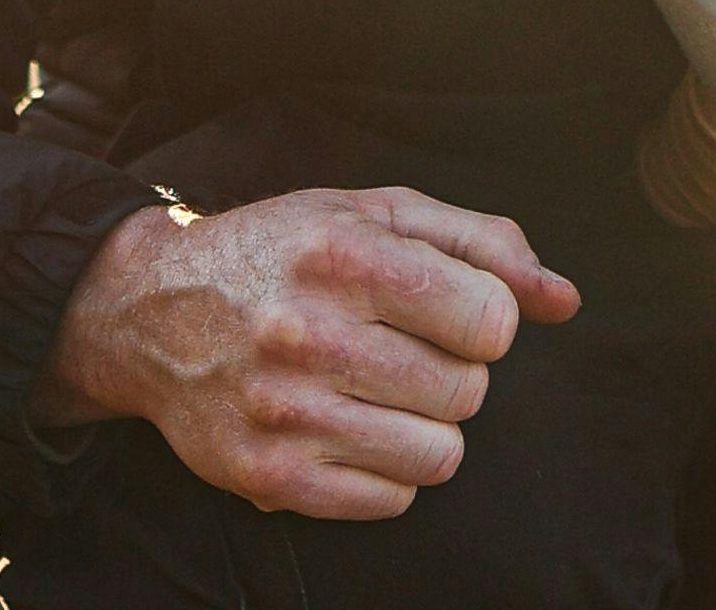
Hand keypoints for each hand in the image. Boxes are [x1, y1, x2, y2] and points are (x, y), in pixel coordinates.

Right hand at [31, 187, 581, 519]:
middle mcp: (308, 335)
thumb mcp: (374, 214)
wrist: (149, 310)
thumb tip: (565, 301)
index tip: (441, 310)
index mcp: (343, 256)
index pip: (490, 319)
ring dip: (424, 426)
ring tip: (376, 392)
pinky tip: (347, 429)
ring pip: (438, 455)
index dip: (480, 318)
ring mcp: (284, 413)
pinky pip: (389, 501)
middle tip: (399, 350)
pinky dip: (385, 473)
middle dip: (452, 372)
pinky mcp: (265, 476)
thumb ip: (482, 244)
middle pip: (468, 393)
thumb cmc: (283, 253)